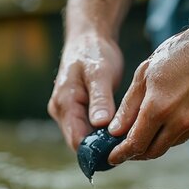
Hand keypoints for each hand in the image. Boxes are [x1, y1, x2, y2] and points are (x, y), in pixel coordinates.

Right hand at [47, 33, 123, 149]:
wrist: (88, 38)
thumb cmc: (94, 52)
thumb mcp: (100, 74)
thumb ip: (100, 99)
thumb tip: (100, 124)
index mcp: (64, 104)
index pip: (77, 140)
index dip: (97, 150)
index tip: (120, 151)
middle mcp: (60, 111)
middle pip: (79, 142)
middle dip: (101, 148)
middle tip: (127, 147)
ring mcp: (66, 111)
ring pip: (83, 137)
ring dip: (102, 141)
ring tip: (125, 140)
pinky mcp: (75, 110)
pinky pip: (86, 128)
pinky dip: (101, 132)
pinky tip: (118, 131)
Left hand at [107, 28, 188, 164]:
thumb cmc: (175, 55)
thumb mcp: (143, 75)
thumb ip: (128, 107)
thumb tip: (115, 131)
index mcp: (159, 108)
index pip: (135, 144)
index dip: (121, 154)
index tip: (112, 158)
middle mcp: (180, 121)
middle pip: (153, 151)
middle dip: (137, 153)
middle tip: (126, 149)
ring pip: (169, 145)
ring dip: (155, 142)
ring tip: (146, 131)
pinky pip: (186, 135)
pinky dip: (173, 133)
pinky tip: (169, 119)